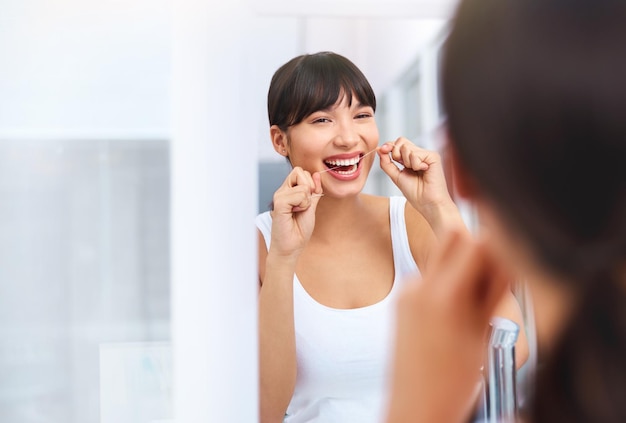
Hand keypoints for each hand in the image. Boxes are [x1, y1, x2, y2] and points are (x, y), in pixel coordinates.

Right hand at [269, 167, 322, 256]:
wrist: (292, 246)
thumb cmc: (299, 230)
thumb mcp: (311, 206)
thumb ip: (314, 191)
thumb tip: (317, 174)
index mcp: (289, 190)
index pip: (301, 171)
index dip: (310, 182)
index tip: (310, 198)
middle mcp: (282, 190)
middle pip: (300, 172)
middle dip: (309, 188)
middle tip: (304, 205)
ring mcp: (279, 196)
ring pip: (303, 186)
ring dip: (306, 201)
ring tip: (298, 212)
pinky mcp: (279, 203)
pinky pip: (298, 195)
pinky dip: (302, 205)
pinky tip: (294, 213)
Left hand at [378, 137, 453, 215]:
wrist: (427, 203)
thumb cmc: (415, 193)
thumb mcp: (396, 176)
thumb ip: (387, 163)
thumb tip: (379, 149)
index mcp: (410, 159)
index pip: (398, 144)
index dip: (389, 146)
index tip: (382, 150)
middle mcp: (419, 155)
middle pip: (401, 141)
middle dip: (395, 153)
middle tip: (402, 166)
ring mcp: (426, 155)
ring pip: (406, 147)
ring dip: (406, 162)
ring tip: (415, 171)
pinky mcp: (433, 156)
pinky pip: (415, 154)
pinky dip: (415, 164)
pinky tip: (423, 171)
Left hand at [386, 229, 509, 422]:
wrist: (415, 406)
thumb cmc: (454, 381)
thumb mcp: (483, 333)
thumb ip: (494, 290)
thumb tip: (508, 257)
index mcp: (446, 295)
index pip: (477, 241)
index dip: (498, 248)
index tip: (508, 262)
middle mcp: (421, 286)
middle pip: (454, 235)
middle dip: (477, 247)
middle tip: (490, 277)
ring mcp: (407, 291)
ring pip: (441, 253)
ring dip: (461, 263)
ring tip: (473, 300)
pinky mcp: (400, 298)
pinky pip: (428, 274)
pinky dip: (445, 281)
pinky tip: (453, 312)